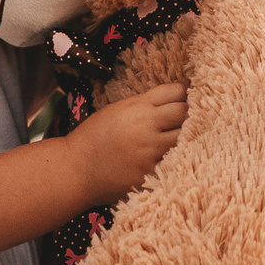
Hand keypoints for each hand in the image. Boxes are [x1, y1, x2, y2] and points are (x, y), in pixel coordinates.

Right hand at [67, 82, 187, 205]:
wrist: (76, 169)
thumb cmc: (94, 138)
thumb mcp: (116, 110)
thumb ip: (144, 104)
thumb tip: (172, 101)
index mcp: (137, 106)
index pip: (176, 91)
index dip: (182, 96)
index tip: (181, 103)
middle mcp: (146, 125)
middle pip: (185, 113)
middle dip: (188, 116)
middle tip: (183, 123)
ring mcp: (150, 150)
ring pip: (186, 138)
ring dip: (187, 139)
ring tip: (182, 141)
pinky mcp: (151, 173)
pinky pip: (177, 162)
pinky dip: (178, 160)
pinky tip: (174, 160)